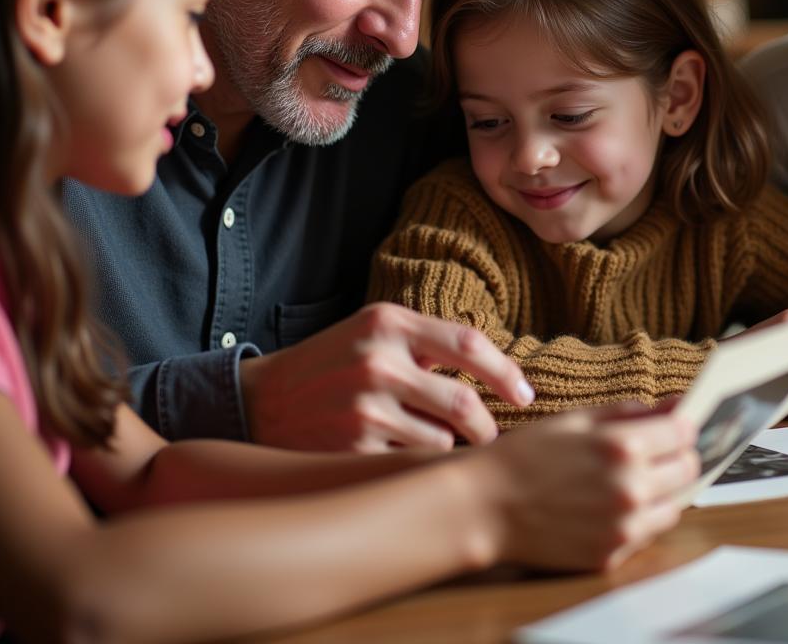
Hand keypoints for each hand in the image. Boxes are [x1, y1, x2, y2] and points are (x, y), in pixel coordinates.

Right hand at [240, 303, 534, 451]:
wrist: (261, 401)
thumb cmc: (333, 364)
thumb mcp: (373, 331)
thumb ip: (427, 342)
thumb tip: (498, 370)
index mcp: (389, 322)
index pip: (468, 343)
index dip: (506, 373)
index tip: (526, 395)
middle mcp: (378, 361)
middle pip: (463, 404)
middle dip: (487, 429)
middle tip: (491, 438)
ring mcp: (364, 408)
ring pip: (441, 440)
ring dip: (446, 448)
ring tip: (424, 441)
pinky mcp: (351, 449)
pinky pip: (409, 465)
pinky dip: (416, 465)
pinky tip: (398, 456)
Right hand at [475, 400, 697, 571]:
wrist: (488, 505)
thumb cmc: (528, 454)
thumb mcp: (577, 418)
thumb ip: (631, 411)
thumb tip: (677, 405)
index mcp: (623, 446)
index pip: (685, 431)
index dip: (682, 423)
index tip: (674, 422)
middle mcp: (631, 489)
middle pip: (688, 469)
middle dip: (676, 455)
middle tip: (652, 450)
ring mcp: (624, 527)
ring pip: (675, 505)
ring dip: (662, 489)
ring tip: (627, 478)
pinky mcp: (613, 555)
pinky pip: (648, 533)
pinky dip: (640, 517)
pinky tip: (609, 504)